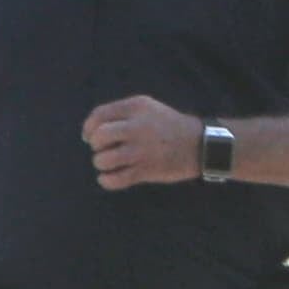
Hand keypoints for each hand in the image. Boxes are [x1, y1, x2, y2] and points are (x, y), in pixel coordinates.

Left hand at [85, 98, 208, 189]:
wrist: (201, 144)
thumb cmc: (169, 126)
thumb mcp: (148, 108)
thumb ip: (121, 113)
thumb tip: (90, 131)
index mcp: (137, 108)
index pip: (99, 115)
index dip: (88, 128)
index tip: (89, 137)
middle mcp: (138, 127)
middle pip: (99, 137)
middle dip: (97, 146)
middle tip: (106, 149)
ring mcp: (142, 150)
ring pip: (103, 160)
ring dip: (102, 163)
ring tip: (112, 163)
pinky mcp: (146, 170)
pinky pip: (114, 180)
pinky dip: (106, 180)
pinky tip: (109, 178)